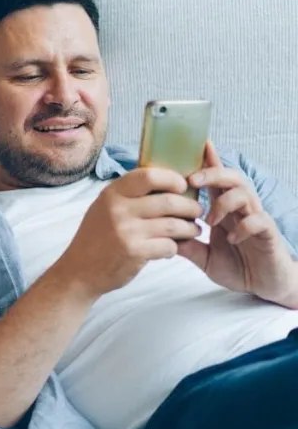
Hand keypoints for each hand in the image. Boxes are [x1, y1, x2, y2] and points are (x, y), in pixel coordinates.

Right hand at [51, 167, 204, 297]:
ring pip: (174, 225)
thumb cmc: (96, 238)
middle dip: (190, 207)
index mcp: (112, 194)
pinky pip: (169, 246)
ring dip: (189, 228)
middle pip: (169, 201)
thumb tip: (165, 181)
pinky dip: (174, 248)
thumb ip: (128, 195)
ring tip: (193, 230)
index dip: (172, 179)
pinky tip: (170, 248)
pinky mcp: (134, 252)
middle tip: (197, 212)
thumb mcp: (104, 208)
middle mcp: (118, 209)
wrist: (79, 271)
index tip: (182, 187)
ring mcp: (126, 231)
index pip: (149, 175)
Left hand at [177, 143, 295, 304]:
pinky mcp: (268, 233)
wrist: (265, 284)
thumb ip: (186, 246)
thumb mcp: (204, 257)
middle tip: (191, 181)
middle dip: (211, 174)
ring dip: (223, 203)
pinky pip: (258, 220)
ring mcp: (255, 218)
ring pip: (244, 193)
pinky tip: (232, 239)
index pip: (215, 180)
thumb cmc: (237, 266)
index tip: (197, 144)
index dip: (208, 161)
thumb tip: (160, 236)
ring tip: (209, 221)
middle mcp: (241, 208)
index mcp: (224, 209)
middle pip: (231, 178)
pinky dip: (242, 227)